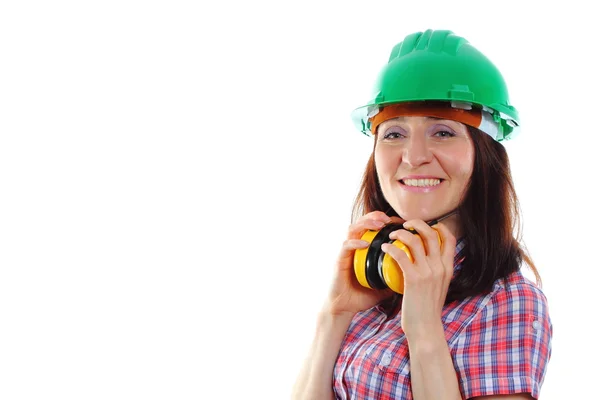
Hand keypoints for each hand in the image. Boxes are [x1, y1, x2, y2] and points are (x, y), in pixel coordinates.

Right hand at [325, 211, 403, 316]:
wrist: (345, 308)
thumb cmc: (363, 295)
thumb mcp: (386, 285)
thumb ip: (398, 277)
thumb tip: (417, 274)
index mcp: (366, 250)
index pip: (375, 227)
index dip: (388, 221)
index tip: (402, 222)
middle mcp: (355, 247)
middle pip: (363, 222)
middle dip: (376, 216)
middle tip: (390, 218)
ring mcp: (347, 252)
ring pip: (353, 229)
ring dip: (366, 223)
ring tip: (379, 225)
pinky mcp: (339, 260)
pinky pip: (346, 246)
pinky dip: (355, 242)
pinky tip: (365, 243)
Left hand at [381, 219, 456, 338]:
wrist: (426, 328)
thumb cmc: (428, 309)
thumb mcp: (439, 287)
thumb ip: (436, 272)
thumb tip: (427, 260)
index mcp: (447, 268)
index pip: (449, 239)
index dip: (438, 227)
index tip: (426, 225)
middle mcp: (440, 267)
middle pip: (431, 234)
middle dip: (417, 224)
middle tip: (404, 224)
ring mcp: (428, 273)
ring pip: (414, 241)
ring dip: (400, 233)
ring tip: (391, 235)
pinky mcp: (413, 279)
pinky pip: (401, 255)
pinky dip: (391, 248)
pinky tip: (384, 248)